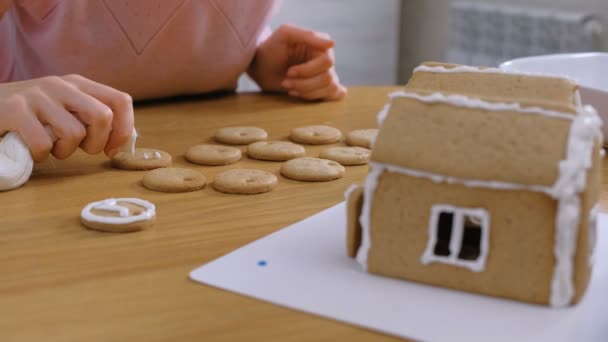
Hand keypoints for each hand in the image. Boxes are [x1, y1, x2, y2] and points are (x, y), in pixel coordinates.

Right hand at [0, 75, 133, 160]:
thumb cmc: (28, 115)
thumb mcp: (63, 108)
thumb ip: (89, 118)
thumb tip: (119, 141)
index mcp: (78, 84)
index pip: (121, 101)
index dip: (124, 129)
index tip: (112, 149)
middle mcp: (60, 85)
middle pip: (102, 116)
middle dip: (96, 143)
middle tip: (80, 150)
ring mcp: (37, 96)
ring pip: (74, 133)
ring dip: (64, 152)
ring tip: (50, 147)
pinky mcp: (15, 110)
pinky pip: (43, 143)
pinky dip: (40, 155)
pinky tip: (31, 149)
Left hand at [248, 24, 346, 100]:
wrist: (259, 68)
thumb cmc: (271, 49)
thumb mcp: (285, 34)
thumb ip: (308, 35)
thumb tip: (332, 44)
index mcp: (320, 46)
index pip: (327, 62)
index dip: (307, 70)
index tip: (289, 72)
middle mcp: (326, 60)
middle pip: (327, 78)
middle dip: (304, 83)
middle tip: (285, 82)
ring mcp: (325, 74)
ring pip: (330, 89)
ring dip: (307, 92)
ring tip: (289, 88)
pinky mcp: (322, 88)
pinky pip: (336, 95)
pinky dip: (320, 96)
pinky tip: (303, 94)